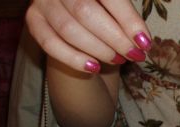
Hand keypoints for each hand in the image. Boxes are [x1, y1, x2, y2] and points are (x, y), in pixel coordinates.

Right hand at [25, 0, 151, 72]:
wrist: (76, 14)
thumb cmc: (102, 8)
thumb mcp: (114, 5)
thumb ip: (126, 18)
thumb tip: (142, 43)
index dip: (128, 20)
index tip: (145, 43)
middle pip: (85, 12)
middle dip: (114, 39)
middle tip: (134, 55)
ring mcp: (43, 1)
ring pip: (69, 29)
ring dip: (98, 49)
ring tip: (118, 60)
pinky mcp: (33, 19)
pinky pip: (50, 43)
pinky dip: (73, 58)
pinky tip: (93, 67)